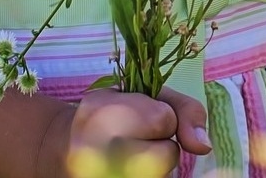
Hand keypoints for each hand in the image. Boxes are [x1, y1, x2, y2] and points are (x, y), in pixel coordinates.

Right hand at [39, 87, 211, 177]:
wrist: (61, 150)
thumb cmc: (112, 115)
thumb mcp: (145, 95)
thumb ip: (184, 110)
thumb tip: (204, 146)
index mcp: (101, 115)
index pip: (163, 121)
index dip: (159, 117)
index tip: (134, 116)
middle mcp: (94, 152)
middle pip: (166, 156)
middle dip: (160, 145)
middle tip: (134, 139)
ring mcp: (100, 175)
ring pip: (161, 176)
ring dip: (154, 166)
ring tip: (128, 155)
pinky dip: (147, 176)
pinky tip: (125, 169)